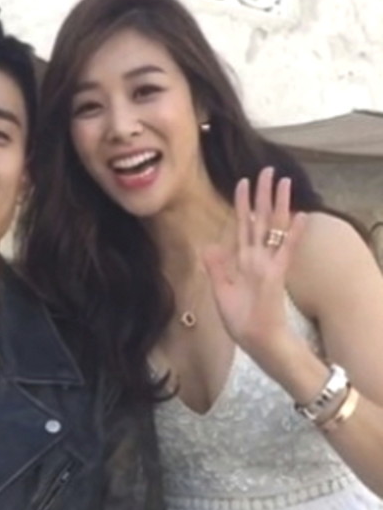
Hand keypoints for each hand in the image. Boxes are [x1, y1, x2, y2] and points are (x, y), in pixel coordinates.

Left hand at [202, 167, 308, 360]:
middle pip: (261, 220)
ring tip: (284, 181)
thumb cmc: (240, 319)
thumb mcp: (220, 290)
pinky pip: (286, 251)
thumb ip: (216, 267)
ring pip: (275, 228)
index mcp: (243, 260)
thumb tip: (208, 245)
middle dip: (263, 195)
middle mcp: (258, 257)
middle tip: (268, 170)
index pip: (244, 225)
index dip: (243, 204)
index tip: (243, 182)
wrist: (255, 340)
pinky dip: (293, 234)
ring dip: (279, 205)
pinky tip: (300, 216)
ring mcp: (269, 264)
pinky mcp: (277, 275)